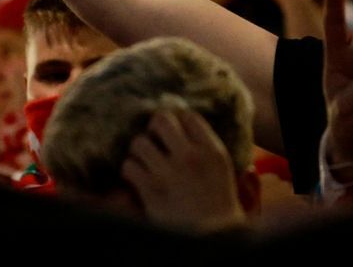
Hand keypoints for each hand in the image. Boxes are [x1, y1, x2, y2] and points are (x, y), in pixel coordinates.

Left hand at [122, 109, 248, 233]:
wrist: (212, 236)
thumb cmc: (218, 201)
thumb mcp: (223, 167)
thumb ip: (206, 144)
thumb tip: (185, 123)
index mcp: (211, 150)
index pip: (188, 116)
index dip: (178, 120)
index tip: (174, 130)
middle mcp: (190, 157)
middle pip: (162, 120)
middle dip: (154, 127)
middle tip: (155, 139)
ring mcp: (169, 174)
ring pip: (139, 142)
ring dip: (139, 150)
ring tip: (144, 160)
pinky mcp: (151, 191)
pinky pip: (129, 167)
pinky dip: (130, 171)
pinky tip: (137, 178)